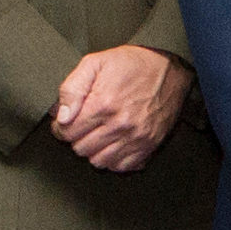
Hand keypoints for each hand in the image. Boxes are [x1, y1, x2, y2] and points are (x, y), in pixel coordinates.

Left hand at [51, 45, 194, 170]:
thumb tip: (62, 116)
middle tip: (83, 126)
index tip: (65, 122)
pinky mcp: (148, 145)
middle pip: (81, 149)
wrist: (170, 69)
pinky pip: (122, 166)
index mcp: (102, 104)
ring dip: (94, 150)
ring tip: (97, 135)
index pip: (67, 132)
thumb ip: (72, 88)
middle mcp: (119, 124)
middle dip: (77, 138)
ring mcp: (135, 137)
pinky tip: (113, 144)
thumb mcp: (95, 63)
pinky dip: (114, 159)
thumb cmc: (132, 64)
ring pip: (99, 161)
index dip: (60, 128)